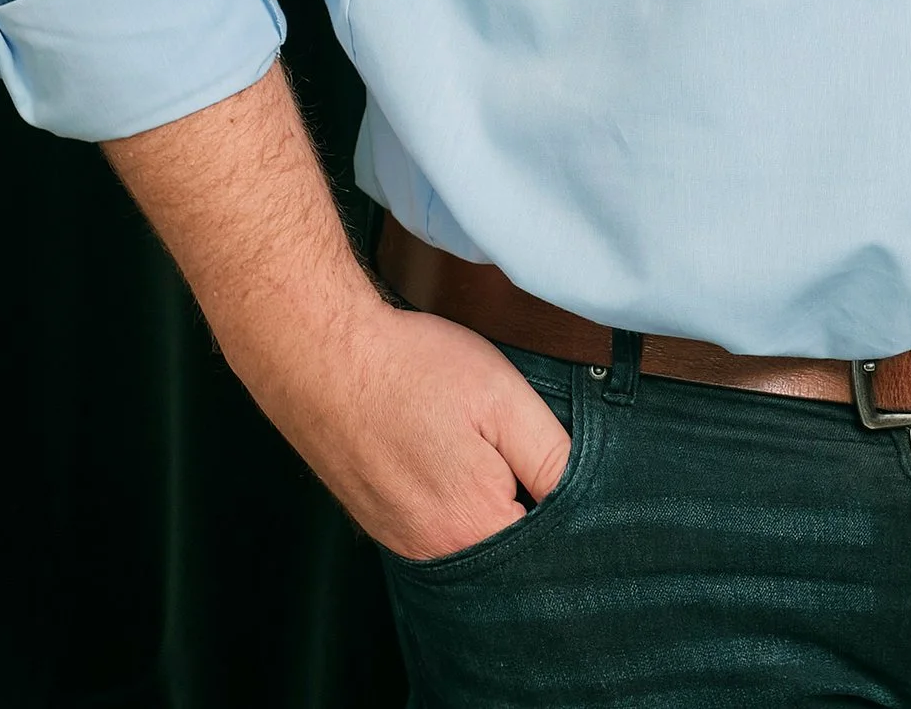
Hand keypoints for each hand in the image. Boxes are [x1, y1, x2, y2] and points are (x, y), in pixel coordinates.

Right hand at [251, 301, 572, 560]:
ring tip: (485, 449)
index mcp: (473, 531)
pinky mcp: (385, 523)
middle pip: (511, 551)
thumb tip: (587, 495)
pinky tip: (454, 457)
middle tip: (521, 450)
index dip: (571, 510)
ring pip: (475, 538)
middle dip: (530, 506)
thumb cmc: (410, 372)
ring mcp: (404, 542)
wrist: (322, 357)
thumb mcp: (504, 399)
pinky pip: (440, 527)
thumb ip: (553, 456)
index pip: (549, 550)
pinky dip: (457, 498)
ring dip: (493, 501)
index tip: (562, 468)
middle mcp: (435, 553)